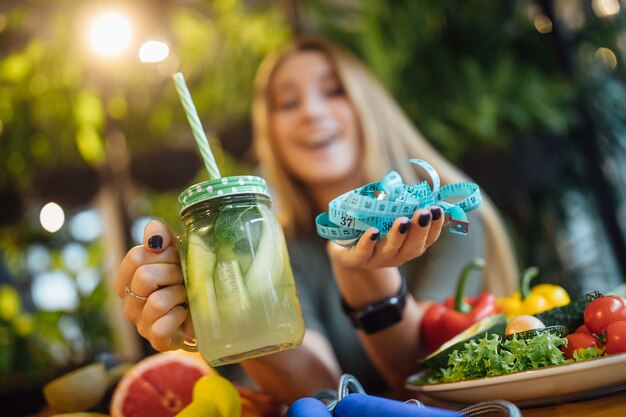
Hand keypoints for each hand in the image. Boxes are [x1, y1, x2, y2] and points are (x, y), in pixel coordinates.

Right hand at [113, 220, 193, 350]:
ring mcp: (140, 324)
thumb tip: (154, 237)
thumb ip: (160, 235)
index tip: (175, 258)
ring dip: (180, 295)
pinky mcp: (156, 340)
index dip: (162, 254)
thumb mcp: (176, 249)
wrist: (209, 305)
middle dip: (174, 273)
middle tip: (184, 278)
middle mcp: (129, 302)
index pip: (136, 257)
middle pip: (145, 277)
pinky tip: (185, 313)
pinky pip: (162, 327)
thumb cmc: (187, 275)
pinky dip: (179, 318)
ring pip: (157, 302)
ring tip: (186, 296)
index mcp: (128, 278)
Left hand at [326, 206, 444, 269]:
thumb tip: (423, 191)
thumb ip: (405, 207)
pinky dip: (368, 243)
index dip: (435, 227)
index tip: (438, 210)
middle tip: (423, 213)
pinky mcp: (355, 259)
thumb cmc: (372, 227)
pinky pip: (362, 253)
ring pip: (390, 250)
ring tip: (402, 221)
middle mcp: (396, 255)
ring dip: (397, 236)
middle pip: (412, 248)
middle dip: (419, 230)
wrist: (343, 249)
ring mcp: (376, 259)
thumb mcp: (390, 217)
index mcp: (408, 246)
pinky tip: (373, 232)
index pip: (427, 239)